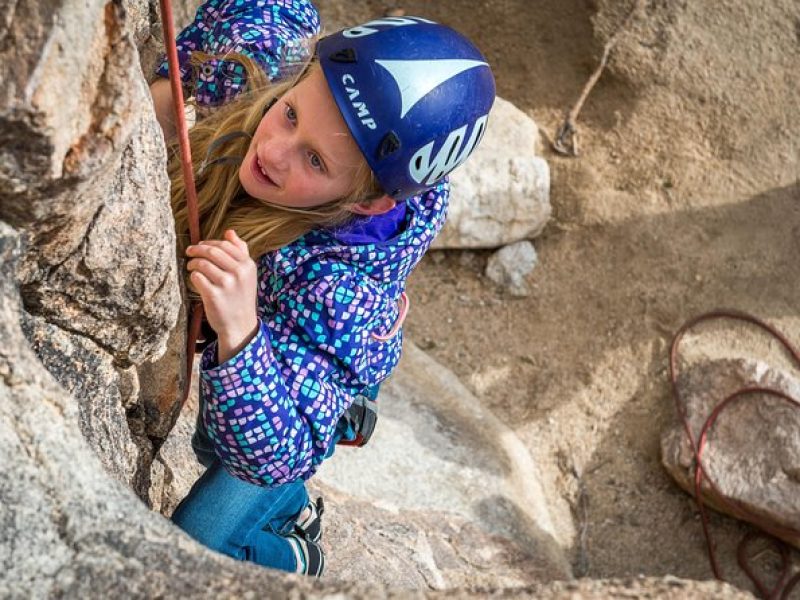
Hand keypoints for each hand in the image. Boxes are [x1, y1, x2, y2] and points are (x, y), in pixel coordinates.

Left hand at [186, 230, 258, 362]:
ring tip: (191, 266)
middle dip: (197, 249)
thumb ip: (241, 251)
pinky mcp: (214, 295)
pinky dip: (193, 276)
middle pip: (212, 251)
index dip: (209, 242)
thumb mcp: (247, 274)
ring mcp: (227, 284)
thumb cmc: (241, 297)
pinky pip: (197, 277)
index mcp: (248, 265)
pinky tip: (194, 279)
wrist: (240, 325)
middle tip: (189, 252)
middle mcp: (239, 272)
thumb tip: (230, 231)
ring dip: (193, 263)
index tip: (200, 245)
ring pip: (203, 263)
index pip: (225, 244)